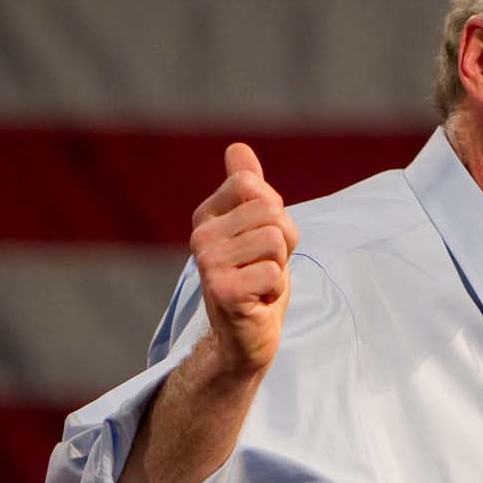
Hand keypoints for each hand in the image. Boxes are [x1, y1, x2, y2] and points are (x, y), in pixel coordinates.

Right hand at [190, 143, 297, 376]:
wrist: (245, 335)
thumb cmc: (254, 278)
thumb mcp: (255, 227)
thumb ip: (248, 187)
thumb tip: (237, 147)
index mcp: (206, 215)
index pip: (253, 185)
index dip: (275, 213)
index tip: (262, 242)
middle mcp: (200, 236)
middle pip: (270, 211)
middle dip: (282, 241)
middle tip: (265, 266)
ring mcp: (208, 263)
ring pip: (274, 239)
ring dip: (279, 266)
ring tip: (261, 282)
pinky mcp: (222, 290)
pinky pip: (273, 270)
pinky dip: (275, 289)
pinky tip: (258, 300)